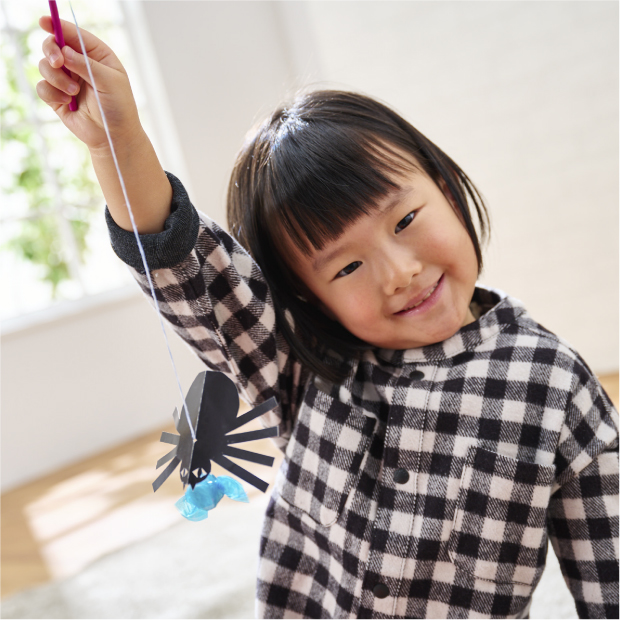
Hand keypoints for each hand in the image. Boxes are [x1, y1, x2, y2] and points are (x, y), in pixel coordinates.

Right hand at [37, 16, 142, 152]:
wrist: (114, 137)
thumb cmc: (119, 108)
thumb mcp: (109, 81)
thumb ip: (86, 64)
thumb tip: (63, 51)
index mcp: (96, 55)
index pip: (73, 34)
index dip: (57, 26)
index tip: (45, 22)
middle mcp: (79, 65)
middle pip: (53, 46)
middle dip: (52, 51)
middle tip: (58, 62)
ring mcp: (67, 80)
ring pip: (45, 66)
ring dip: (57, 78)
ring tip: (74, 92)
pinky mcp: (57, 96)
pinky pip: (42, 87)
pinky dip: (52, 93)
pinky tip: (67, 103)